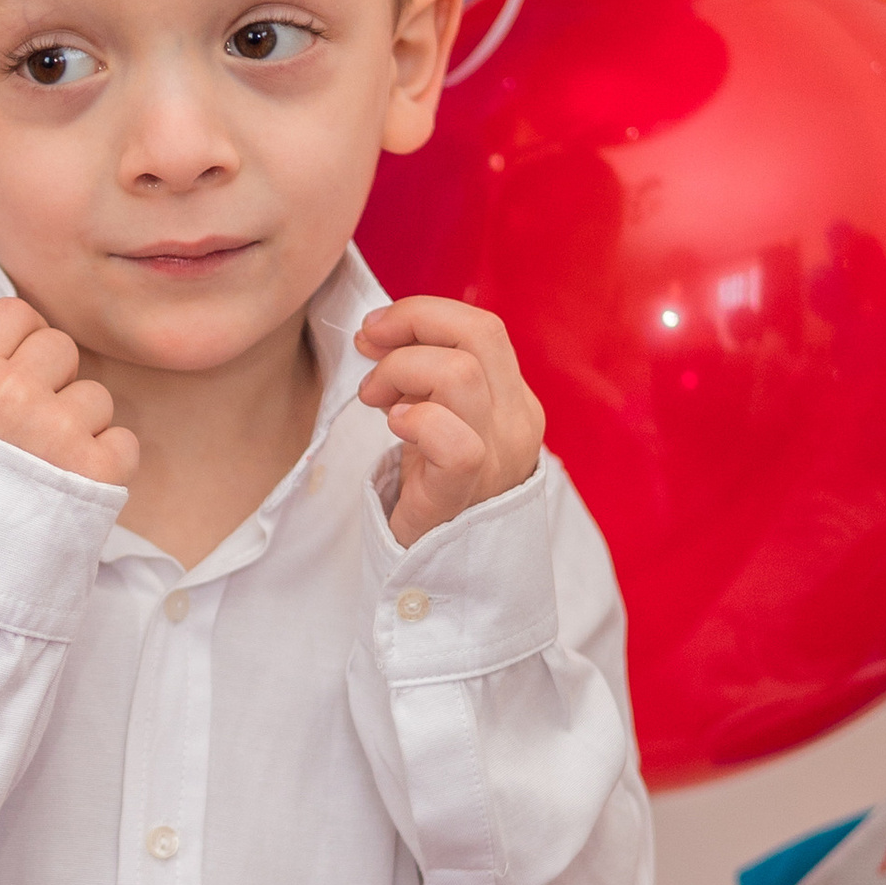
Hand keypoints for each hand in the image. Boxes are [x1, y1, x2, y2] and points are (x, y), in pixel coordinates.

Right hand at [0, 295, 137, 486]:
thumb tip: (29, 337)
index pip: (16, 313)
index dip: (22, 341)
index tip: (15, 372)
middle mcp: (14, 394)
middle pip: (61, 347)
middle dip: (54, 381)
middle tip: (31, 427)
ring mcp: (58, 431)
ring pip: (96, 396)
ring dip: (82, 427)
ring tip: (48, 466)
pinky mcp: (97, 469)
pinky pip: (124, 440)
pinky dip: (107, 463)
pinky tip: (73, 485)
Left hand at [356, 297, 543, 545]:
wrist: (440, 570)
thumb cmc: (431, 486)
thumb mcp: (437, 417)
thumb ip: (425, 374)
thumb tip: (378, 330)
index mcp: (514, 399)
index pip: (482, 326)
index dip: (423, 314)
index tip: (375, 330)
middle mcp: (518, 423)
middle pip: (480, 333)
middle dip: (411, 325)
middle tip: (367, 350)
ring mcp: (499, 459)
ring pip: (461, 374)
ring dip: (400, 371)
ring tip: (375, 400)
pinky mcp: (466, 493)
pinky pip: (454, 440)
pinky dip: (415, 421)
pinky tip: (395, 430)